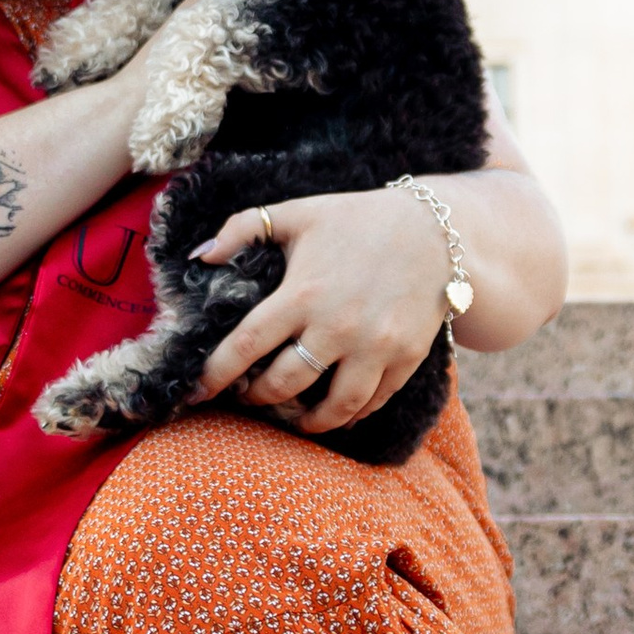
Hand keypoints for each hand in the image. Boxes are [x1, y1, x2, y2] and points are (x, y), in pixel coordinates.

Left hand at [191, 189, 456, 434]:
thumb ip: (243, 228)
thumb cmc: (358, 218)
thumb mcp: (298, 212)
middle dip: (258, 397)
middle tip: (249, 395)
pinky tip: (336, 411)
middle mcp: (337, 326)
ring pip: (333, 407)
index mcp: (303, 293)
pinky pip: (372, 402)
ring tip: (294, 417)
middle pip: (284, 385)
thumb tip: (200, 257)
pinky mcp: (406, 358)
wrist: (436, 231)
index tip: (196, 392)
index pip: (246, 346)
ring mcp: (375, 347)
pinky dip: (350, 414)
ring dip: (307, 421)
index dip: (215, 374)